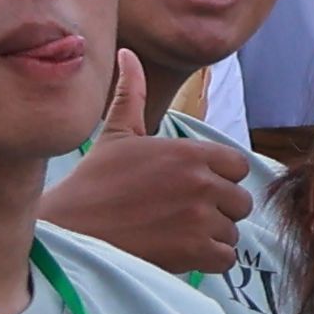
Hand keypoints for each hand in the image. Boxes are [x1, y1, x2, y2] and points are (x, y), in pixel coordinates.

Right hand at [38, 50, 256, 272]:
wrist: (73, 229)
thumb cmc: (94, 182)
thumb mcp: (117, 133)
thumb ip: (133, 93)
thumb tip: (128, 54)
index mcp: (190, 152)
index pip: (238, 166)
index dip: (219, 179)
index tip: (191, 187)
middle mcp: (202, 181)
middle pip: (240, 201)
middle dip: (218, 210)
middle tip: (182, 214)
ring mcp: (201, 217)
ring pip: (233, 231)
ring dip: (211, 236)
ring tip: (175, 233)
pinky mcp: (196, 250)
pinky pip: (225, 257)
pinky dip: (208, 260)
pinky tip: (180, 252)